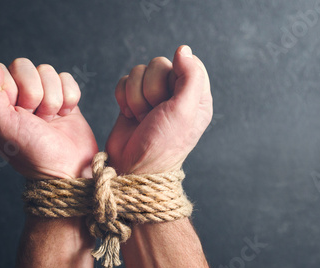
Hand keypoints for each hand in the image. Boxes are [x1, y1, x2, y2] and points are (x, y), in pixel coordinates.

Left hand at [0, 58, 97, 179]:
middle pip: (25, 67)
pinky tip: (65, 115)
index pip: (2, 71)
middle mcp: (17, 96)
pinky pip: (66, 78)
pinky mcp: (64, 97)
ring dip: (54, 99)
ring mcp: (42, 96)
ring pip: (48, 71)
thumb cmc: (35, 153)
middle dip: (36, 94)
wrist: (71, 168)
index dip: (15, 90)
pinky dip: (70, 98)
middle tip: (37, 119)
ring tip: (51, 120)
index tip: (20, 113)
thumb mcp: (3, 127)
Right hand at [106, 45, 212, 173]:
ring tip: (142, 117)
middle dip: (152, 89)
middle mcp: (176, 94)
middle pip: (160, 64)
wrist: (133, 167)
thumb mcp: (185, 111)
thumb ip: (190, 76)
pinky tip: (129, 115)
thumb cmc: (163, 144)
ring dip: (136, 96)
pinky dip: (123, 97)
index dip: (175, 74)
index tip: (171, 97)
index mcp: (197, 96)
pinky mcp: (132, 100)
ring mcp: (152, 97)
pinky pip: (124, 80)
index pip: (188, 62)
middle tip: (155, 113)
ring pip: (139, 71)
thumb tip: (183, 49)